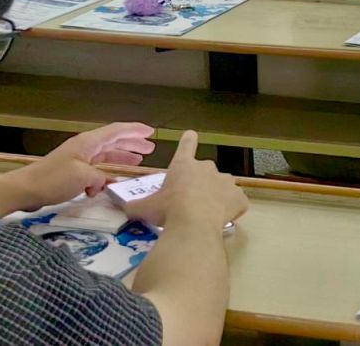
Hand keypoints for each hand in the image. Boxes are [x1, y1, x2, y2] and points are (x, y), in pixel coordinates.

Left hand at [14, 121, 158, 207]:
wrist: (25, 190)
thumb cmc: (53, 180)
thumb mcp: (83, 177)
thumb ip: (100, 177)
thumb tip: (105, 182)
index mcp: (87, 143)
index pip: (116, 131)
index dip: (135, 131)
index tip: (151, 132)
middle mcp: (84, 147)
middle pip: (113, 141)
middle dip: (131, 143)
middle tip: (150, 147)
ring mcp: (77, 159)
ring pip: (105, 155)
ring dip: (121, 158)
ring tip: (137, 162)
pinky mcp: (72, 172)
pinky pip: (95, 169)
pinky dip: (106, 174)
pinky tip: (112, 183)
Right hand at [125, 130, 248, 228]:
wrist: (193, 224)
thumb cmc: (168, 210)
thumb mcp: (146, 208)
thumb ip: (134, 206)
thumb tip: (121, 207)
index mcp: (184, 165)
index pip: (186, 145)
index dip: (188, 140)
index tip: (191, 135)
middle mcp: (207, 168)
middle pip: (205, 171)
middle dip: (199, 184)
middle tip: (189, 203)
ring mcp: (226, 181)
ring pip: (222, 186)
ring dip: (216, 195)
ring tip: (206, 213)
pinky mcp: (239, 197)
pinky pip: (237, 202)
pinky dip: (232, 209)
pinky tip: (222, 219)